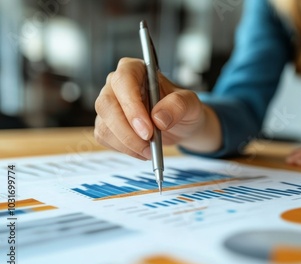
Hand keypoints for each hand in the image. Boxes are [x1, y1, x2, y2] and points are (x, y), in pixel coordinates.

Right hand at [94, 58, 221, 159]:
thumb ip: (178, 105)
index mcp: (135, 69)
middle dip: (127, 130)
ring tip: (150, 150)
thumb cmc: (182, 108)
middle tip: (148, 145)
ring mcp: (109, 105)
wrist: (180, 125)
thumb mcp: (190, 103)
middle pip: (107, 104)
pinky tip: (141, 150)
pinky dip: (124, 149)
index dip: (131, 105)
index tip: (147, 128)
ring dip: (127, 143)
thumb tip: (158, 118)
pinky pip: (105, 138)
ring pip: (104, 125)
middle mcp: (116, 85)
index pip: (123, 80)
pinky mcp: (106, 124)